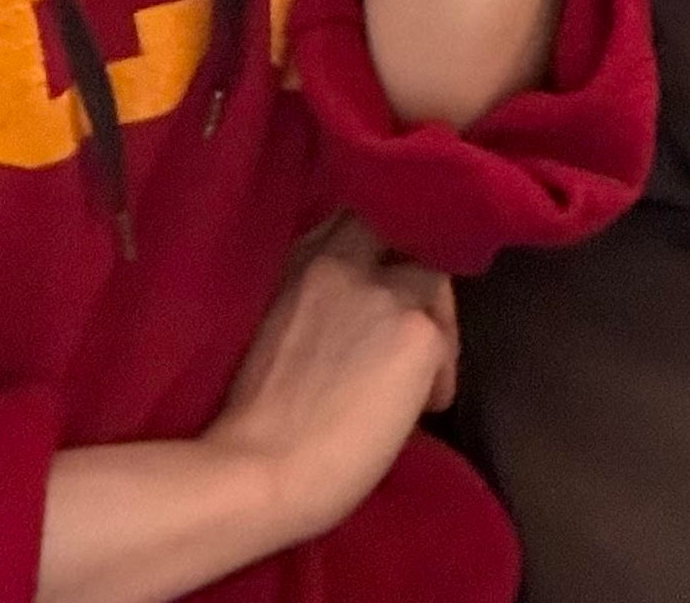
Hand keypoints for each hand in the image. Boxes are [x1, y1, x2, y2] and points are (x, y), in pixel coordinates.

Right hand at [201, 219, 454, 551]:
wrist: (256, 474)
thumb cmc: (245, 424)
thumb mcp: (271, 329)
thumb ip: (313, 299)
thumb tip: (357, 314)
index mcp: (295, 260)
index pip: (353, 214)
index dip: (376, 241)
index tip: (383, 270)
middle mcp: (341, 261)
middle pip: (402, 229)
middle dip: (412, 261)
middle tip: (412, 316)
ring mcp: (385, 292)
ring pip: (434, 281)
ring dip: (431, 320)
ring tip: (419, 376)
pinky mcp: (420, 333)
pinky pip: (445, 340)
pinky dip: (441, 372)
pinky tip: (425, 407)